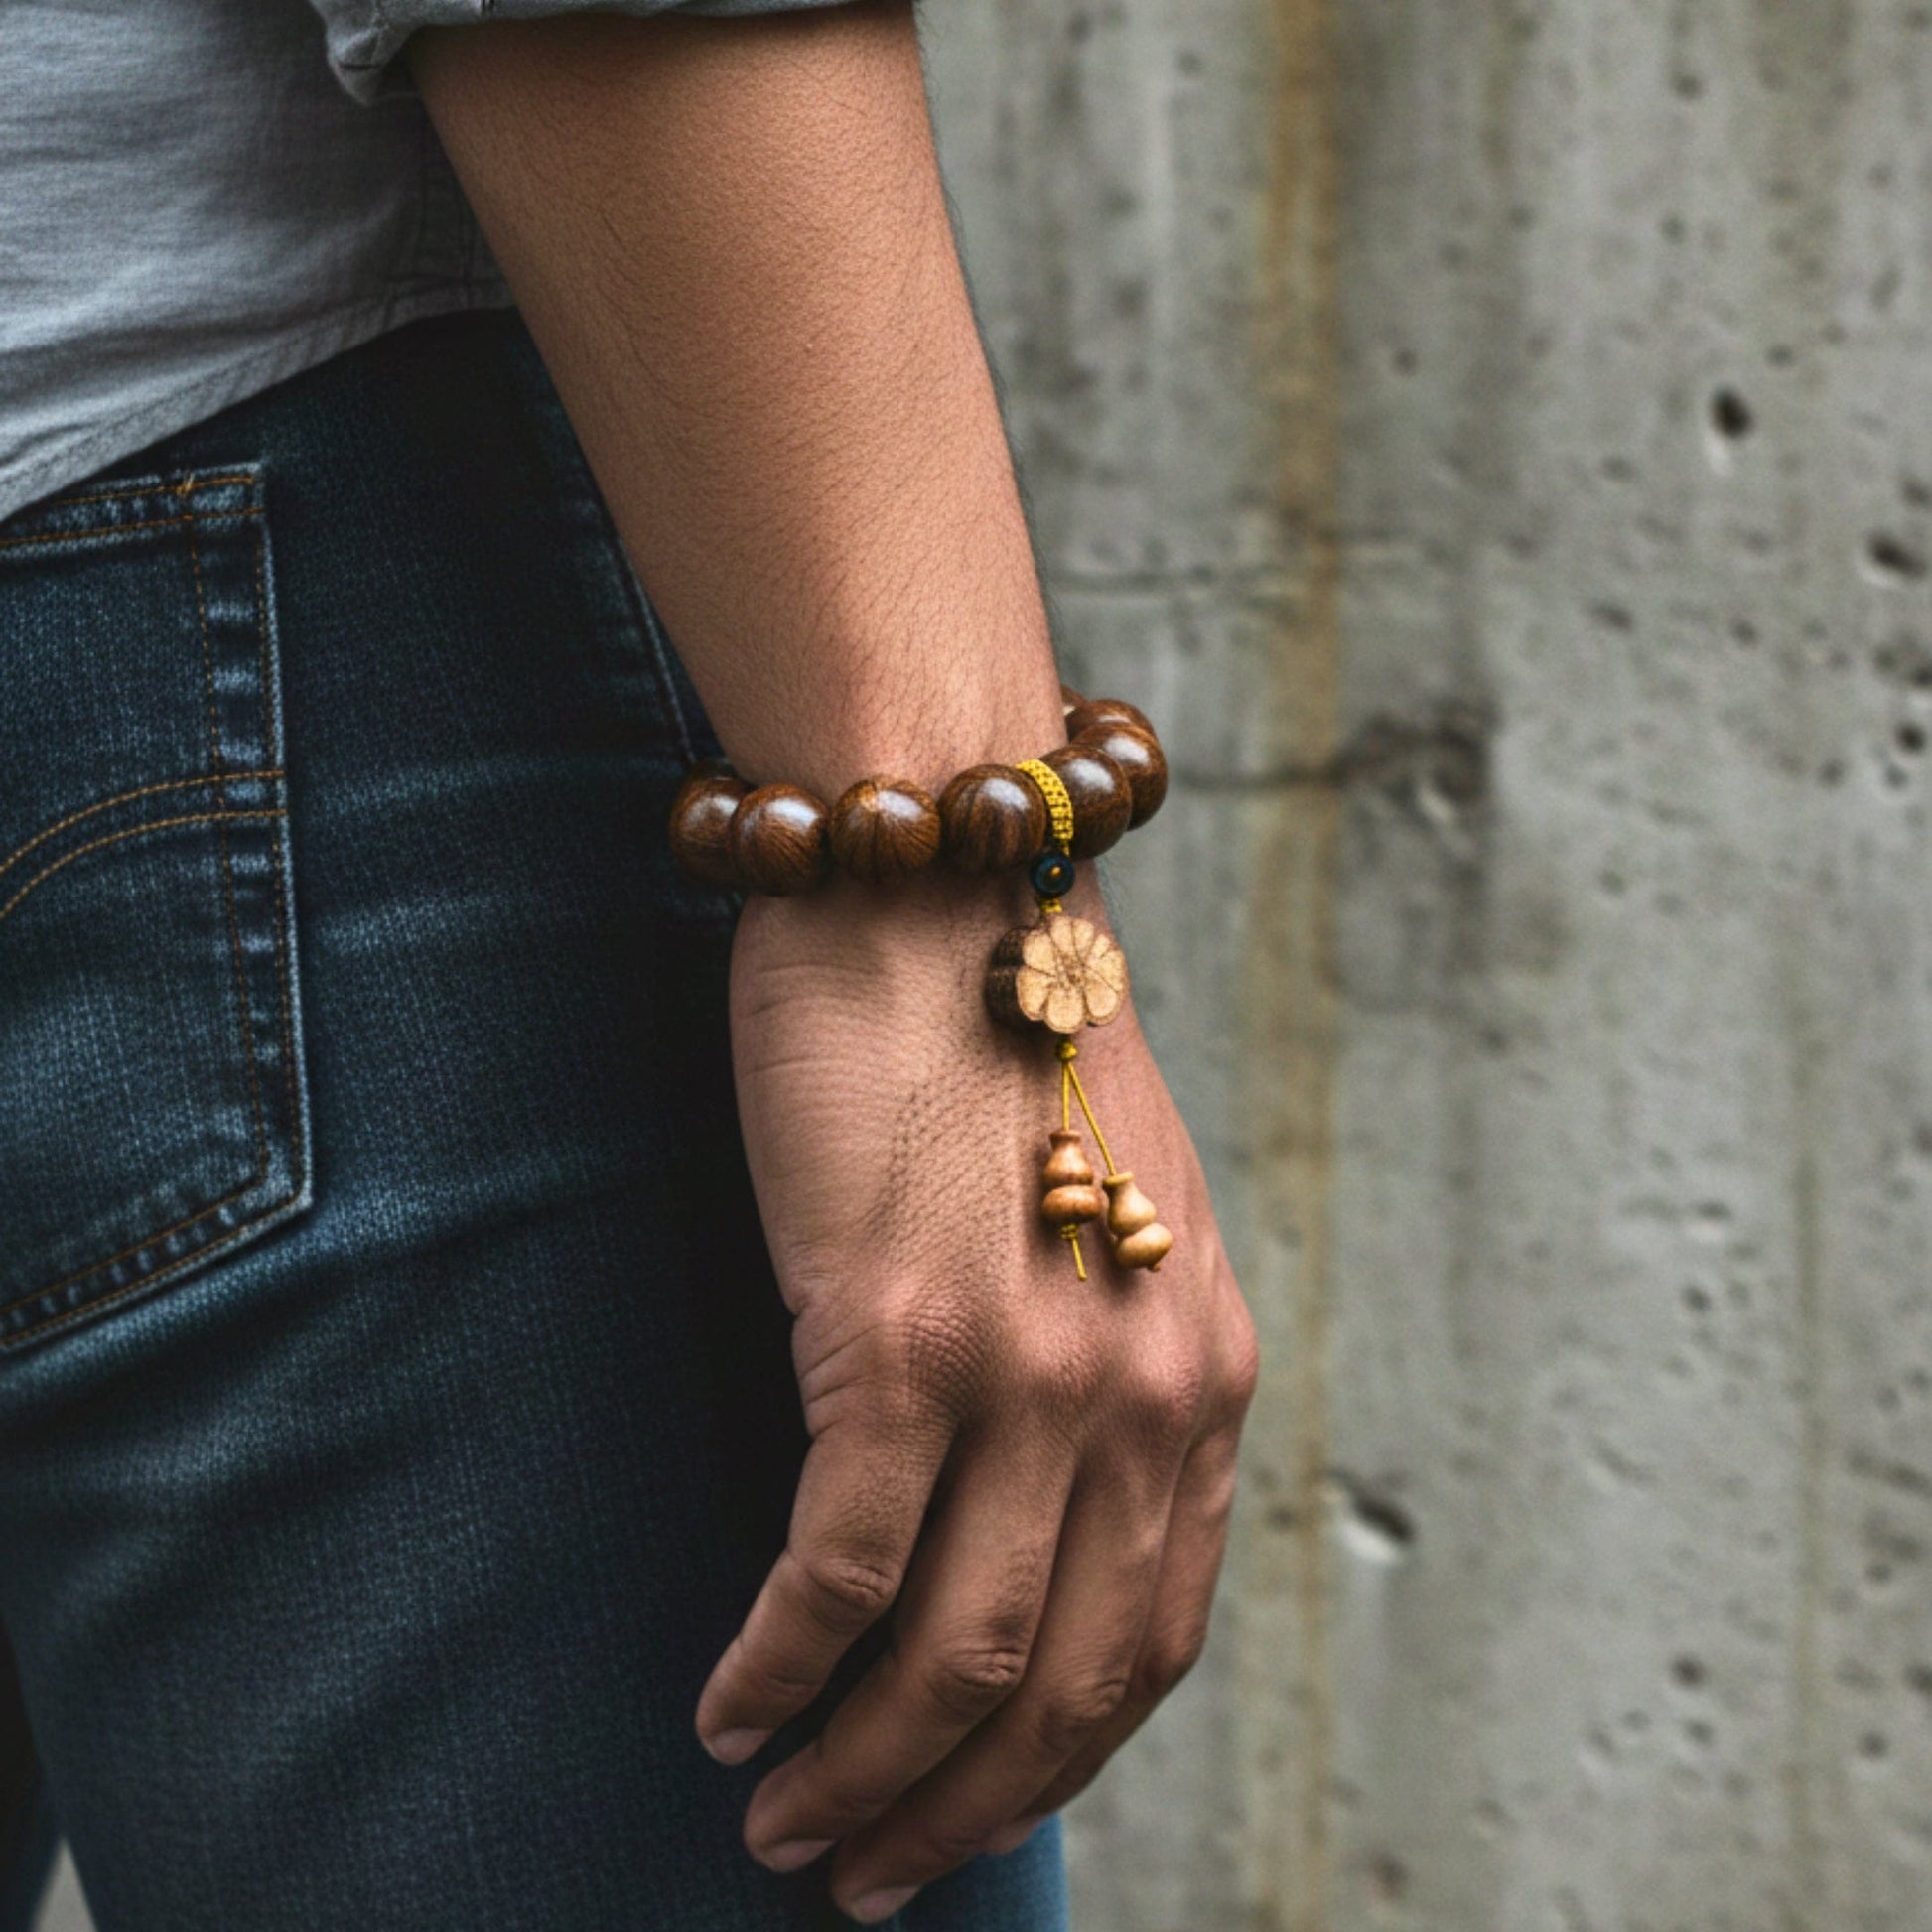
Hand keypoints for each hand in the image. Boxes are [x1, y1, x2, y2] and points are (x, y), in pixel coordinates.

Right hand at [695, 871, 1258, 1922]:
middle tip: (864, 1871)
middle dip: (960, 1807)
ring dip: (861, 1768)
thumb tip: (1026, 1515)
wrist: (938, 885)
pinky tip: (726, 1705)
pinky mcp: (894, 1336)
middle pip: (1062, 1682)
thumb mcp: (1110, 1216)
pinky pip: (835, 1568)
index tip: (971, 1817)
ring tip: (785, 1820)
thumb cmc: (1002, 1041)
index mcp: (1203, 1371)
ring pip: (952, 1653)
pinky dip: (777, 1665)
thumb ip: (1102, 1366)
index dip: (1058, 1762)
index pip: (1155, 1640)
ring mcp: (1023, 1371)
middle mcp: (1137, 1391)